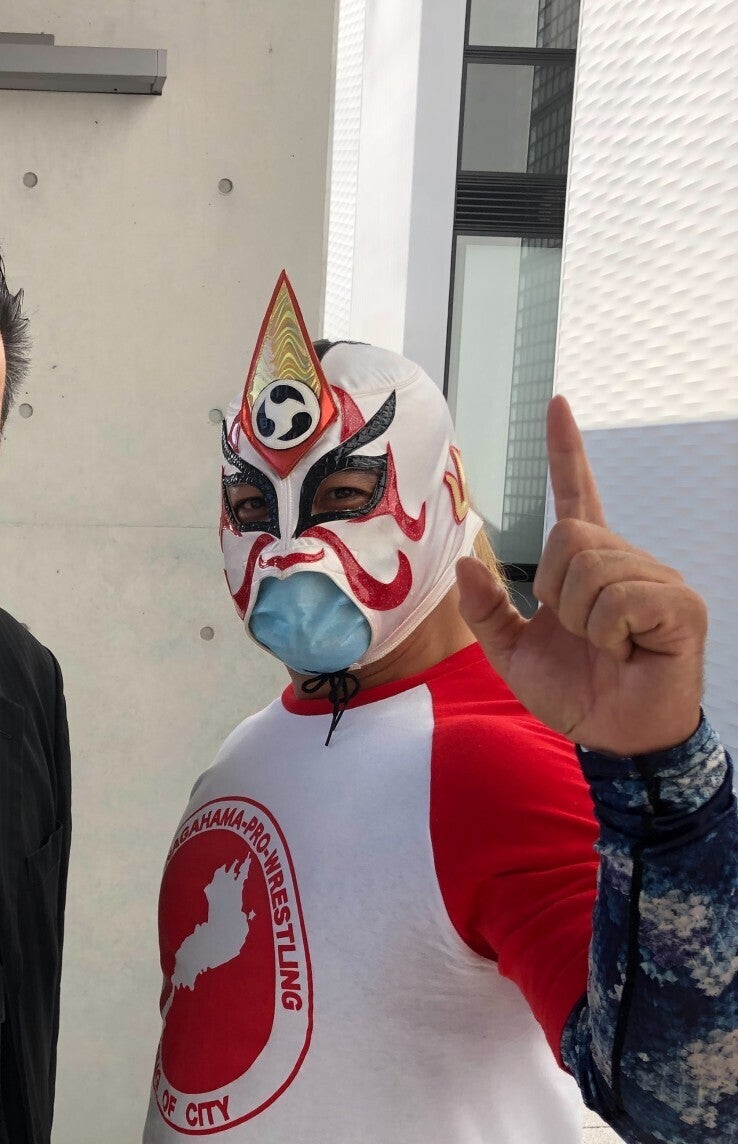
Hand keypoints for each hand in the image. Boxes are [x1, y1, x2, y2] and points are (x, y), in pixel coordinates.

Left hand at [457, 397, 705, 755]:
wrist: (617, 738)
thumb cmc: (577, 693)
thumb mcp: (513, 654)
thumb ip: (487, 610)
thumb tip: (464, 564)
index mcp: (587, 566)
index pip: (574, 495)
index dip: (565, 452)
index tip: (557, 404)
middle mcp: (625, 560)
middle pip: (568, 536)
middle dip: (556, 592)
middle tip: (579, 634)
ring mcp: (657, 579)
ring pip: (591, 568)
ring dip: (583, 621)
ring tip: (607, 647)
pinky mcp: (680, 605)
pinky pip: (620, 599)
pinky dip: (610, 633)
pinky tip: (629, 652)